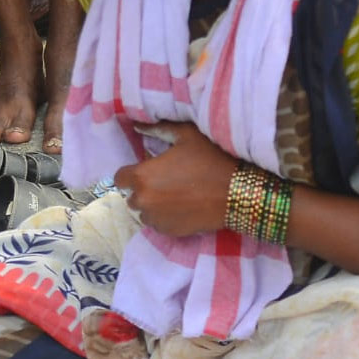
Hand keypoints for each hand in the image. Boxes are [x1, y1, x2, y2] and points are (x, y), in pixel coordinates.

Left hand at [113, 122, 235, 236]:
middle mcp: (144, 201)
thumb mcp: (186, 136)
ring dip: (152, 205)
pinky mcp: (171, 232)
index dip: (131, 173)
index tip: (146, 170)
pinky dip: (164, 218)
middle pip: (132, 197)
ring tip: (173, 195)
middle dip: (142, 189)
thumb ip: (158, 129)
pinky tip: (182, 207)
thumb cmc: (211, 159)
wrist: (239, 193)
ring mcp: (157, 219)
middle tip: (164, 181)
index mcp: (142, 176)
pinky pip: (158, 225)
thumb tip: (138, 126)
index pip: (120, 178)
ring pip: (144, 213)